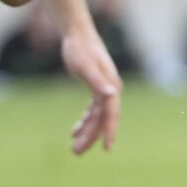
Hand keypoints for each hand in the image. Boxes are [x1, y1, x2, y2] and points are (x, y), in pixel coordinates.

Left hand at [60, 25, 122, 154]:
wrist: (77, 33)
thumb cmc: (80, 49)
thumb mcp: (86, 66)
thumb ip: (98, 81)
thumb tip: (112, 95)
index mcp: (111, 88)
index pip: (111, 115)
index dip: (109, 132)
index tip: (106, 149)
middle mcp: (111, 90)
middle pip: (103, 120)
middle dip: (91, 137)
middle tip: (76, 152)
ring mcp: (104, 90)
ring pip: (97, 118)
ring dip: (87, 132)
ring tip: (74, 147)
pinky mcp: (96, 87)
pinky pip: (93, 111)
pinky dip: (85, 121)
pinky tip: (75, 130)